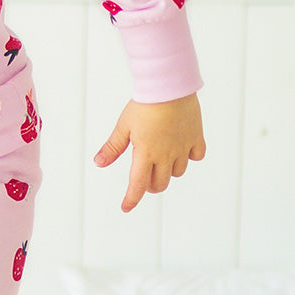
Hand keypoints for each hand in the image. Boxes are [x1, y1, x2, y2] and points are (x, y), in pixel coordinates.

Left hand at [94, 94, 205, 212]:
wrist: (168, 87)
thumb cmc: (143, 105)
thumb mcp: (123, 126)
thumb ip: (112, 147)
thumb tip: (98, 163)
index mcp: (145, 154)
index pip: (138, 185)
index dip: (131, 198)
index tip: (125, 207)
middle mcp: (166, 155)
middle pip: (160, 183)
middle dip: (150, 184)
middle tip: (144, 175)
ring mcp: (182, 148)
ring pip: (178, 172)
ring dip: (168, 170)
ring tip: (161, 156)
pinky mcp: (196, 138)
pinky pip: (196, 156)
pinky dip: (189, 157)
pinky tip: (181, 148)